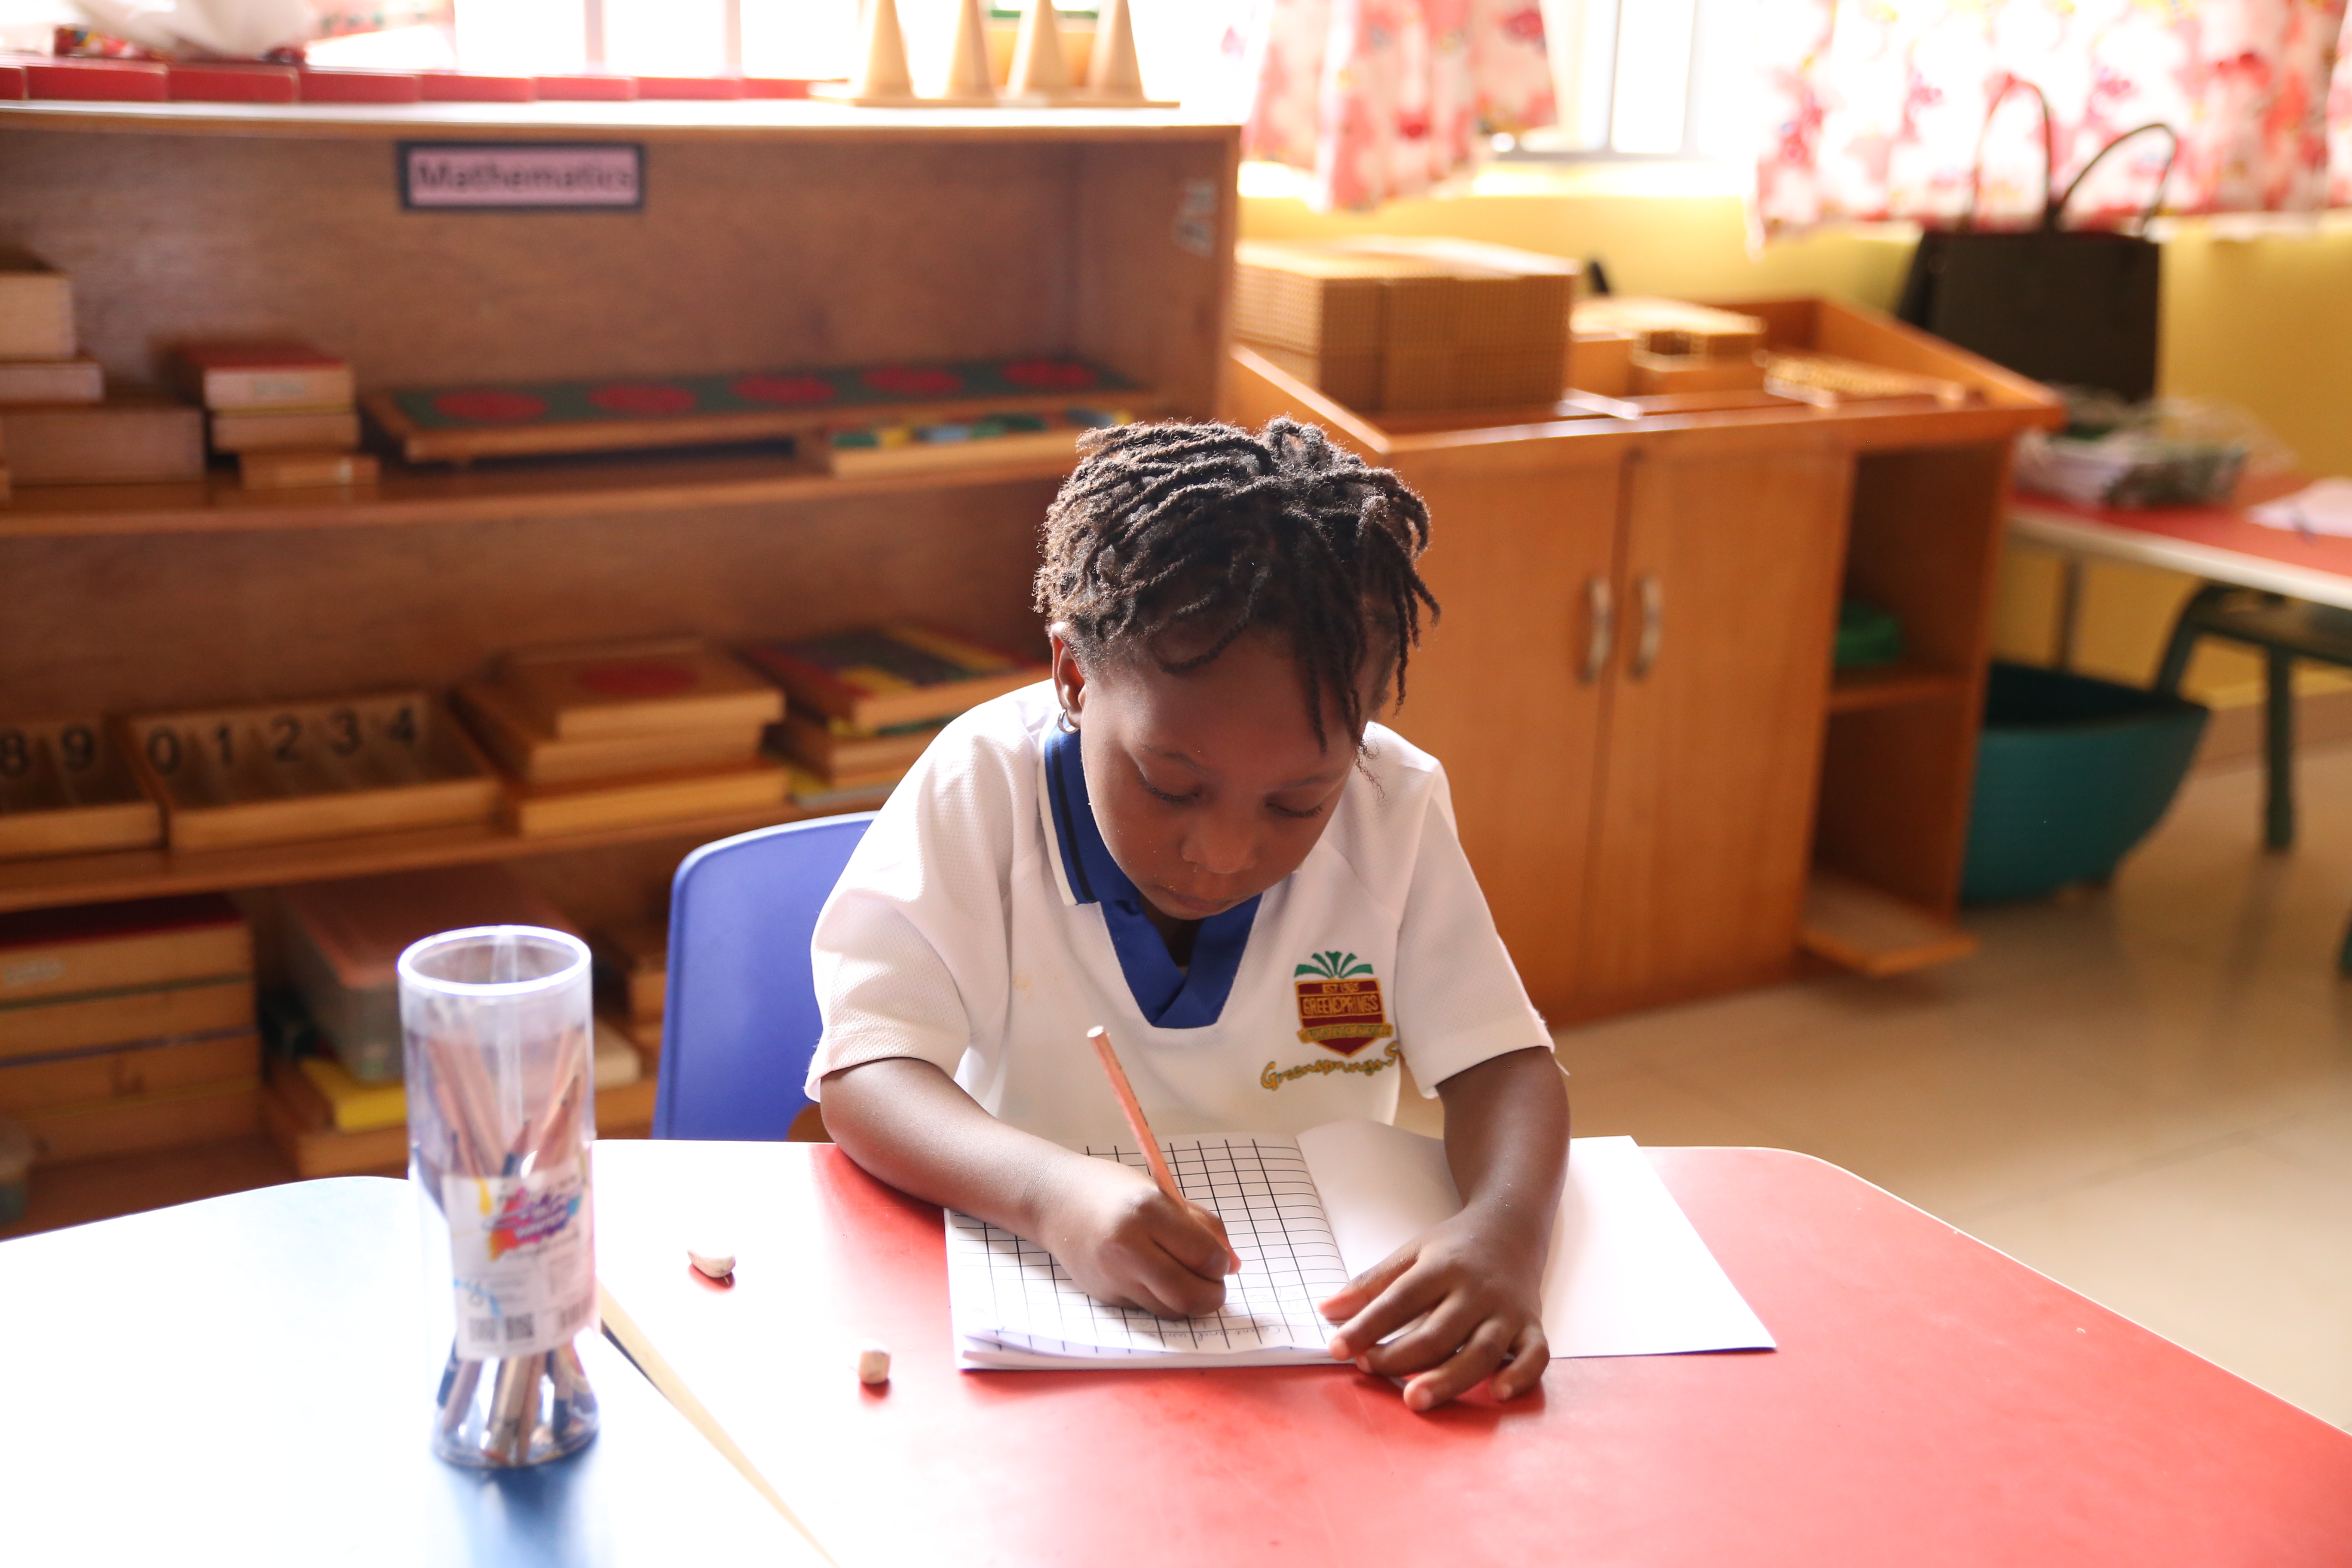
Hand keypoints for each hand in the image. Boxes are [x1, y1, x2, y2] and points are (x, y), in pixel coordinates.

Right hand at [1034, 1154, 1233, 1318]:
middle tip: (1214, 1284)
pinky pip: (1148, 1308)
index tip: (1221, 1259)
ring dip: (1188, 1301)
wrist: (1056, 1201)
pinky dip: (1161, 1299)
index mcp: (1147, 1211)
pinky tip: (1154, 1277)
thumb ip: (1201, 1226)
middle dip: (1213, 1296)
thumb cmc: (1114, 1191)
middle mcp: (1128, 1247)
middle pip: (1189, 1296)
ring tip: (1186, 1278)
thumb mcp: (1162, 1194)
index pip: (1204, 1256)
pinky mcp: (1105, 1295)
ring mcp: (1114, 1276)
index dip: (1221, 1263)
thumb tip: (1233, 1264)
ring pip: (1171, 1309)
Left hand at [1319, 1203, 1548, 1411]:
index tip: (1337, 1347)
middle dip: (1402, 1357)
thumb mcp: (1411, 1253)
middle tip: (1370, 1372)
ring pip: (1482, 1350)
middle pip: (1440, 1330)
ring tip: (1415, 1399)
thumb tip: (1326, 1311)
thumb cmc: (1455, 1247)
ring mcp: (1508, 1310)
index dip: (1367, 1326)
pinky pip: (1535, 1355)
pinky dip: (1521, 1376)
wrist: (1512, 1225)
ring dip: (1449, 1378)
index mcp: (1442, 1267)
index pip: (1400, 1299)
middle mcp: (1477, 1289)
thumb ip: (1371, 1283)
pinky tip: (1498, 1393)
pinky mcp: (1532, 1325)